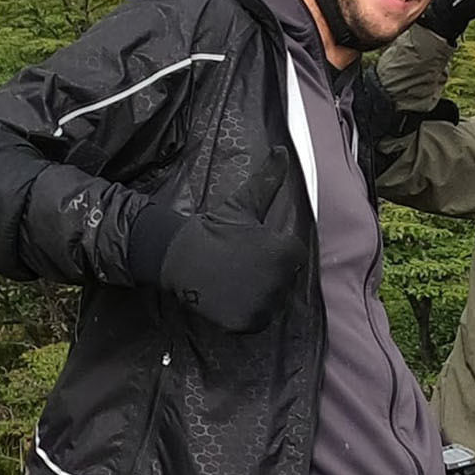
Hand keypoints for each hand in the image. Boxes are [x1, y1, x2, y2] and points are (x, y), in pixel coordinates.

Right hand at [129, 147, 306, 332]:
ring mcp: (263, 304)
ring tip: (237, 277)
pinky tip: (234, 295)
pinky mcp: (248, 323)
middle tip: (243, 262)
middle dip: (269, 270)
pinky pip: (259, 319)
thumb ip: (268, 180)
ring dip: (261, 291)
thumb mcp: (245, 204)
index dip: (276, 249)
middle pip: (286, 279)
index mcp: (284, 251)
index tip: (254, 246)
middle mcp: (278, 280)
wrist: (180, 256)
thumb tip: (282, 151)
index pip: (295, 255)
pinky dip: (249, 311)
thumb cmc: (216, 229)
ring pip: (274, 300)